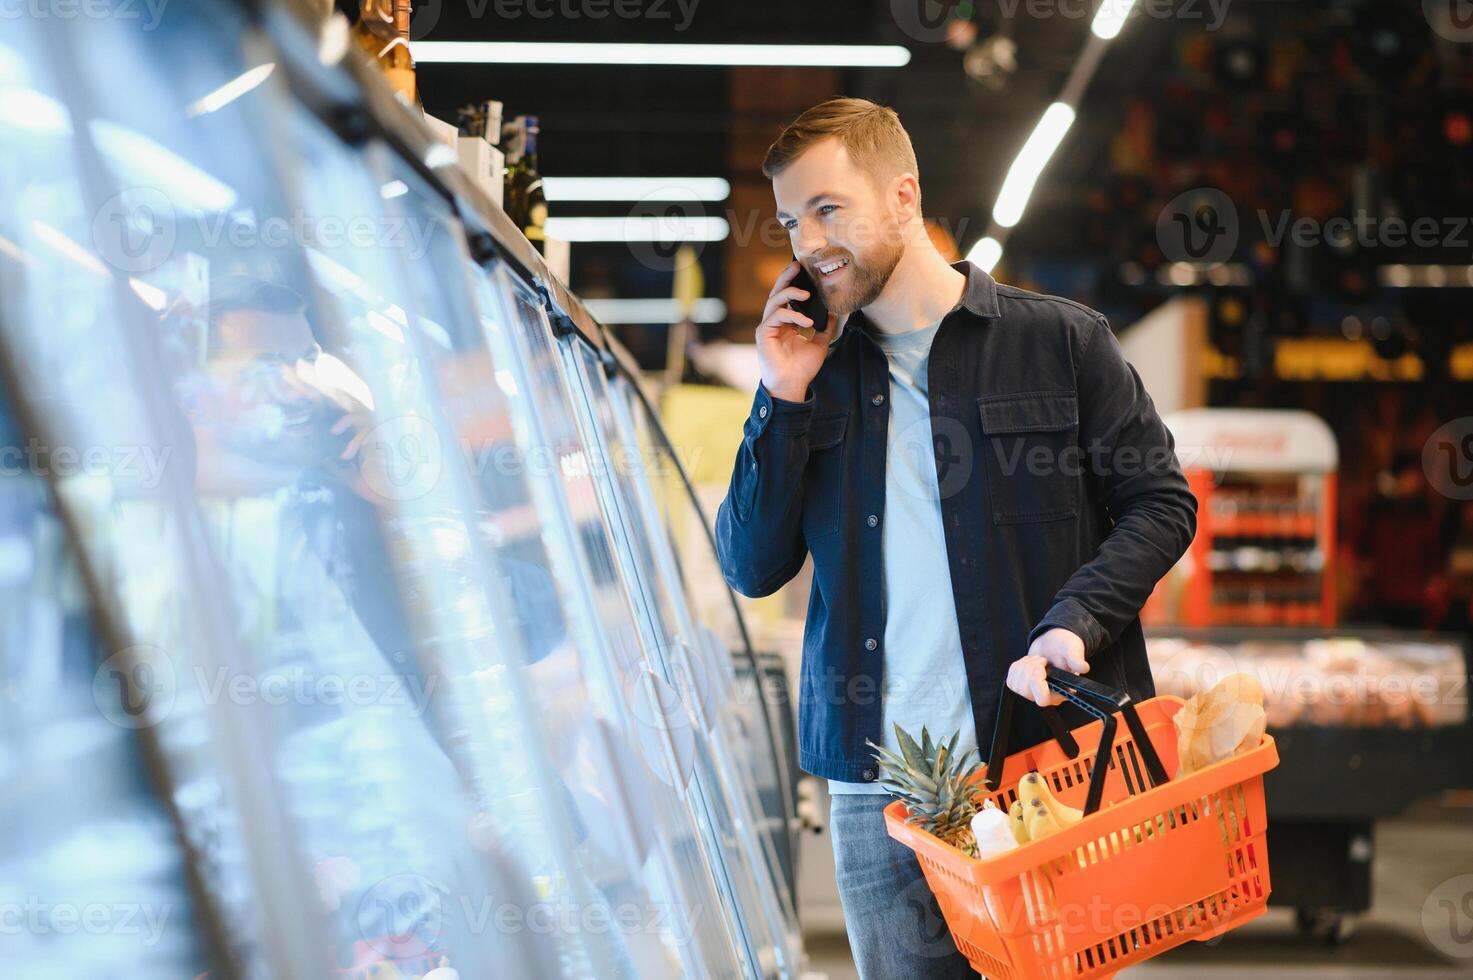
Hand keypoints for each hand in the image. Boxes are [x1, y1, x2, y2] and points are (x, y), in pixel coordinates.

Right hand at [755, 261, 843, 401]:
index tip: (805, 271)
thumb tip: (833, 313)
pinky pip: (777, 316)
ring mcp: (768, 326)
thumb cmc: (802, 368)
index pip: (788, 297)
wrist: (793, 385)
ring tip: (807, 294)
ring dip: (791, 293)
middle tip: (797, 265)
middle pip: (777, 292)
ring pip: (775, 300)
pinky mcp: (763, 333)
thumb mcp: (820, 344)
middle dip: (786, 277)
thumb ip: (825, 328)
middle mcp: (775, 322)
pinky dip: (792, 315)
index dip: (794, 283)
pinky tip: (806, 322)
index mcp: (786, 323)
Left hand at [1007, 628, 1088, 705]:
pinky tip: (1028, 662)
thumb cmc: (1065, 646)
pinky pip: (1010, 681)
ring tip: (1037, 660)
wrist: (1053, 642)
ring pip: (1016, 686)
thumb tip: (1083, 668)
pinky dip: (1016, 668)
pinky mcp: (1022, 686)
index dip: (1037, 682)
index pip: (1042, 699)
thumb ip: (1076, 659)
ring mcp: (1034, 692)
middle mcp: (1047, 695)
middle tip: (1041, 659)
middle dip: (1030, 670)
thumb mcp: (1073, 649)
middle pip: (1026, 692)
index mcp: (1062, 691)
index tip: (1043, 666)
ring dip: (1024, 667)